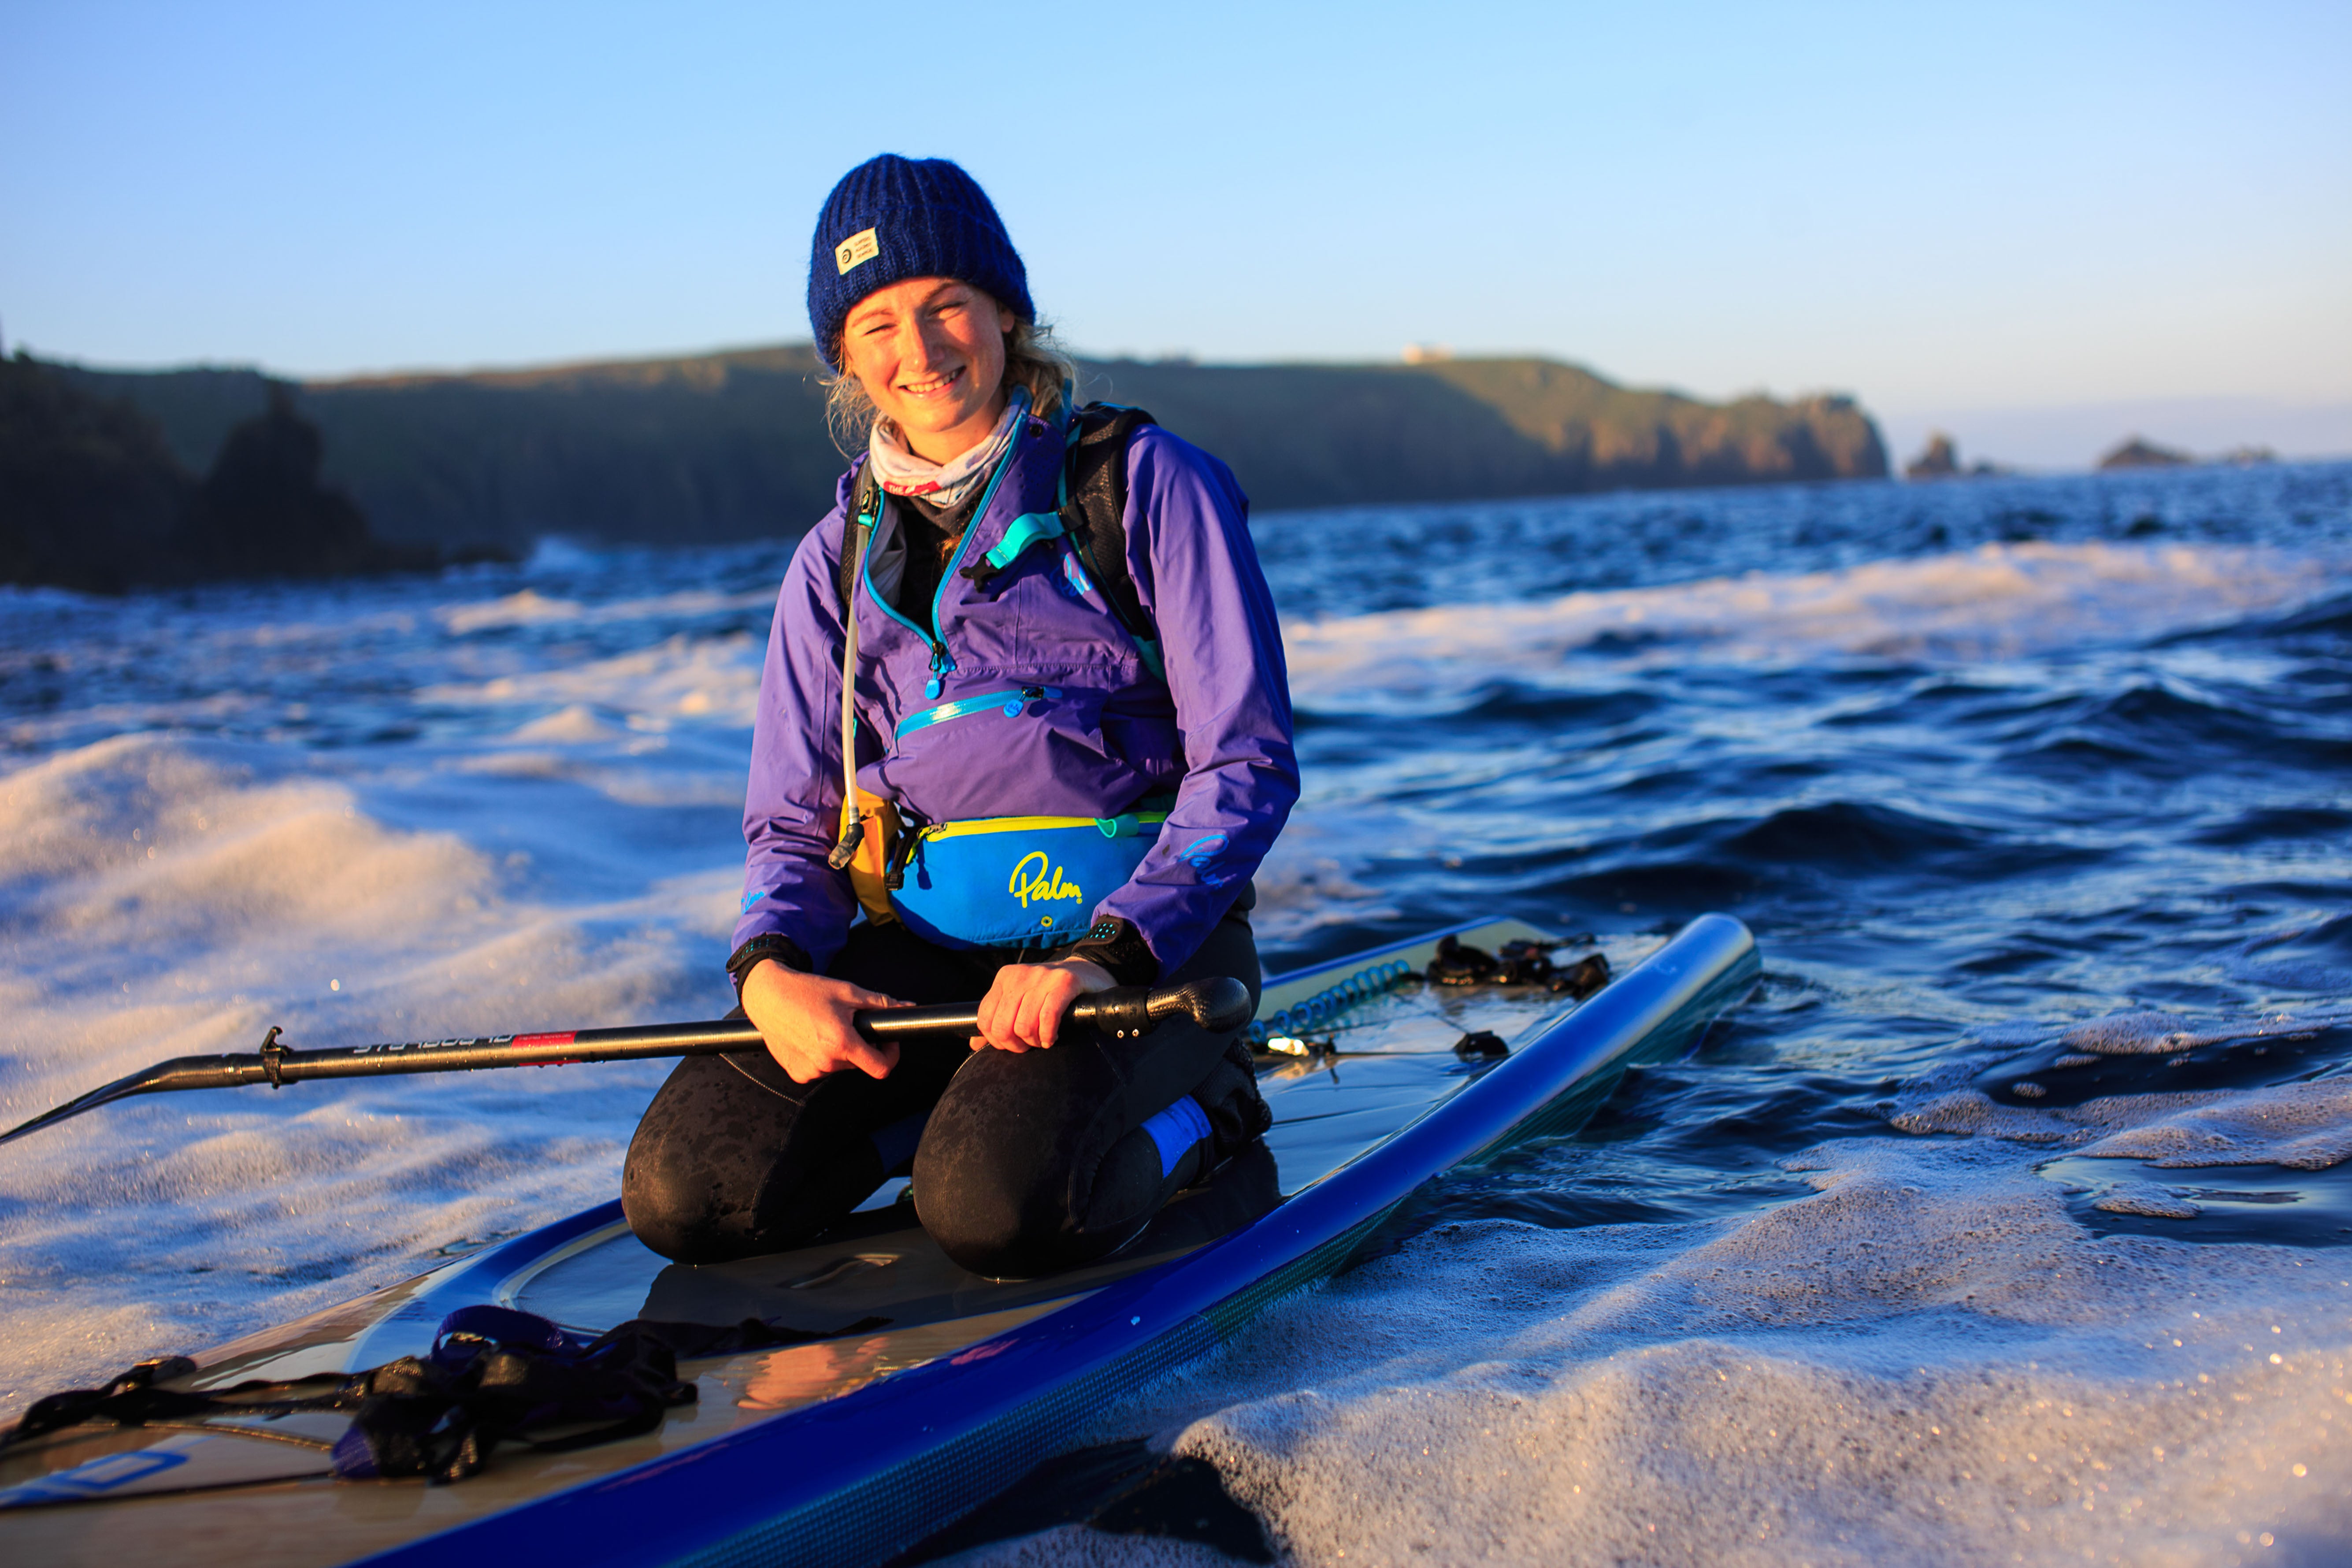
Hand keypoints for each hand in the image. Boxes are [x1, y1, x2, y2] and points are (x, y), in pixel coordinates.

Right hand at [740, 960, 905, 1082]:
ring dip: (840, 1050)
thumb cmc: (806, 991)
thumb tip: (908, 1007)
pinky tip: (810, 1036)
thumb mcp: (848, 992)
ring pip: (839, 1066)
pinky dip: (821, 1056)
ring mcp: (809, 1071)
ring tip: (825, 1026)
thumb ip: (880, 1003)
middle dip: (861, 1045)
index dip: (890, 1054)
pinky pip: (820, 1068)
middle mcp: (825, 1063)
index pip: (881, 1068)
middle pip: (859, 1063)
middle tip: (848, 1023)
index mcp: (841, 1043)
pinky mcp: (796, 1073)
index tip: (886, 1040)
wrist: (767, 996)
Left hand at [972, 956, 1115, 1053]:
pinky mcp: (1064, 981)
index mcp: (1004, 979)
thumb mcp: (1020, 1001)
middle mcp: (1019, 975)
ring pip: (1024, 1025)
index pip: (985, 1019)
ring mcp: (1041, 976)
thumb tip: (974, 1045)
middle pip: (1003, 1026)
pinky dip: (1048, 1035)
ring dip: (1035, 1041)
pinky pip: (1047, 1018)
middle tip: (1030, 1045)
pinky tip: (1052, 1038)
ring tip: (1043, 1039)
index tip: (1013, 1044)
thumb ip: (997, 1020)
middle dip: (1016, 1044)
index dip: (997, 1041)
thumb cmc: (1050, 993)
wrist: (1086, 973)